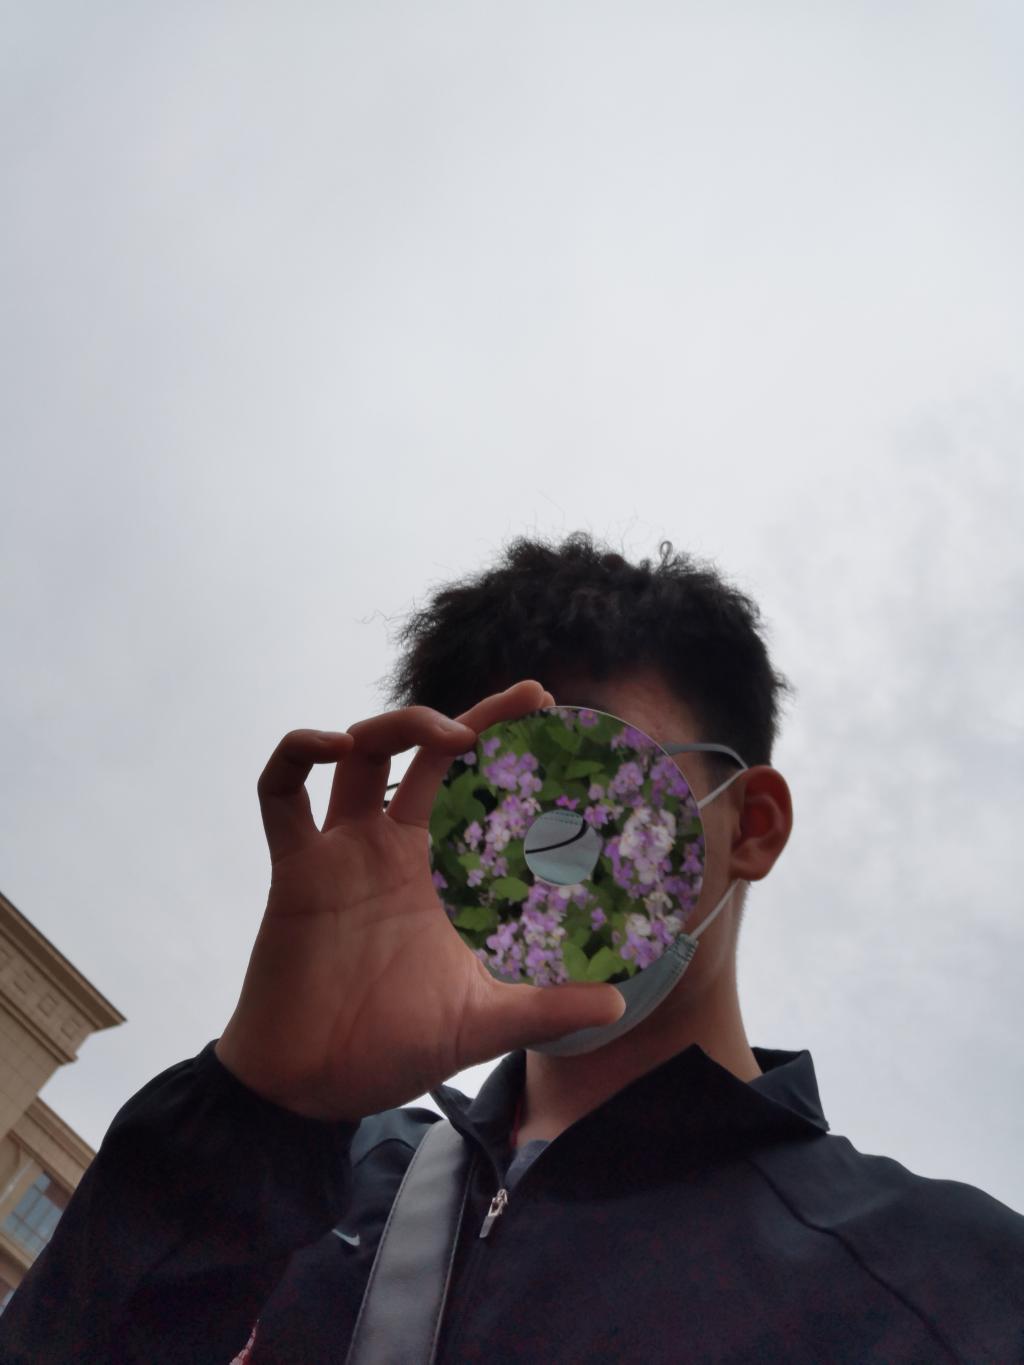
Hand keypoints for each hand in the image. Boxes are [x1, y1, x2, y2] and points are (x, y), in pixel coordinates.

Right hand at [215, 680, 623, 1120]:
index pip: (485, 800)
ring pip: (361, 757)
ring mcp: (342, 852)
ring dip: (397, 726)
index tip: (568, 734)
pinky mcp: (295, 868)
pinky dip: (296, 756)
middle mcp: (395, 849)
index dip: (522, 766)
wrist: (312, 1088)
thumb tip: (618, 1002)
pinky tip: (331, 744)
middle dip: (480, 719)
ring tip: (445, 731)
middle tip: (533, 694)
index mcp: (441, 876)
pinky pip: (281, 793)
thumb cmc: (392, 1050)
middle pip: (434, 757)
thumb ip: (546, 1008)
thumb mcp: (482, 1024)